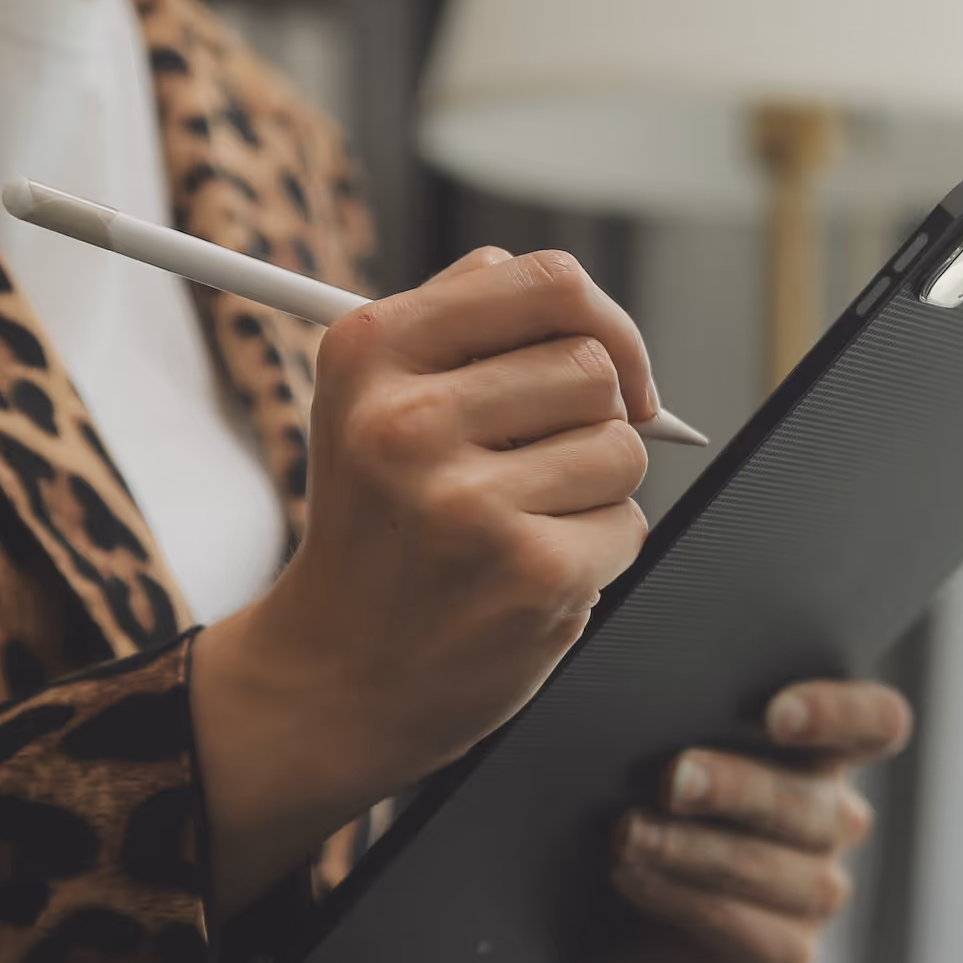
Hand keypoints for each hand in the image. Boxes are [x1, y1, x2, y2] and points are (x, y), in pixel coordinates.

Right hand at [192, 247, 654, 916]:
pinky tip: (524, 577)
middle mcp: (410, 420)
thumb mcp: (375, 405)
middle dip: (590, 420)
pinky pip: (626, 524)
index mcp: (371, 352)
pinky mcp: (530, 573)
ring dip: (593, 491)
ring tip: (519, 528)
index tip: (613, 371)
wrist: (336, 679)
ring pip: (620, 449)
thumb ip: (468, 332)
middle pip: (594, 367)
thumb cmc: (378, 532)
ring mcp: (470, 501)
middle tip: (534, 472)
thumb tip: (600, 321)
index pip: (548, 283)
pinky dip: (594, 553)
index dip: (606, 322)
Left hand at [459, 679, 911, 962]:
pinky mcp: (786, 955)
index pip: (875, 722)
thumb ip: (673, 709)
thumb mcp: (651, 744)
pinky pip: (749, 930)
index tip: (775, 714)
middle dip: (737, 787)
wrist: (600, 911)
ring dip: (694, 850)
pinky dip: (682, 899)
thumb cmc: (631, 798)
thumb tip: (634, 679)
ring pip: (775, 870)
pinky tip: (630, 877)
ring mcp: (817, 893)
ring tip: (628, 834)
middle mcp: (835, 819)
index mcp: (822, 750)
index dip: (839, 713)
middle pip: (812, 802)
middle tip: (673, 778)